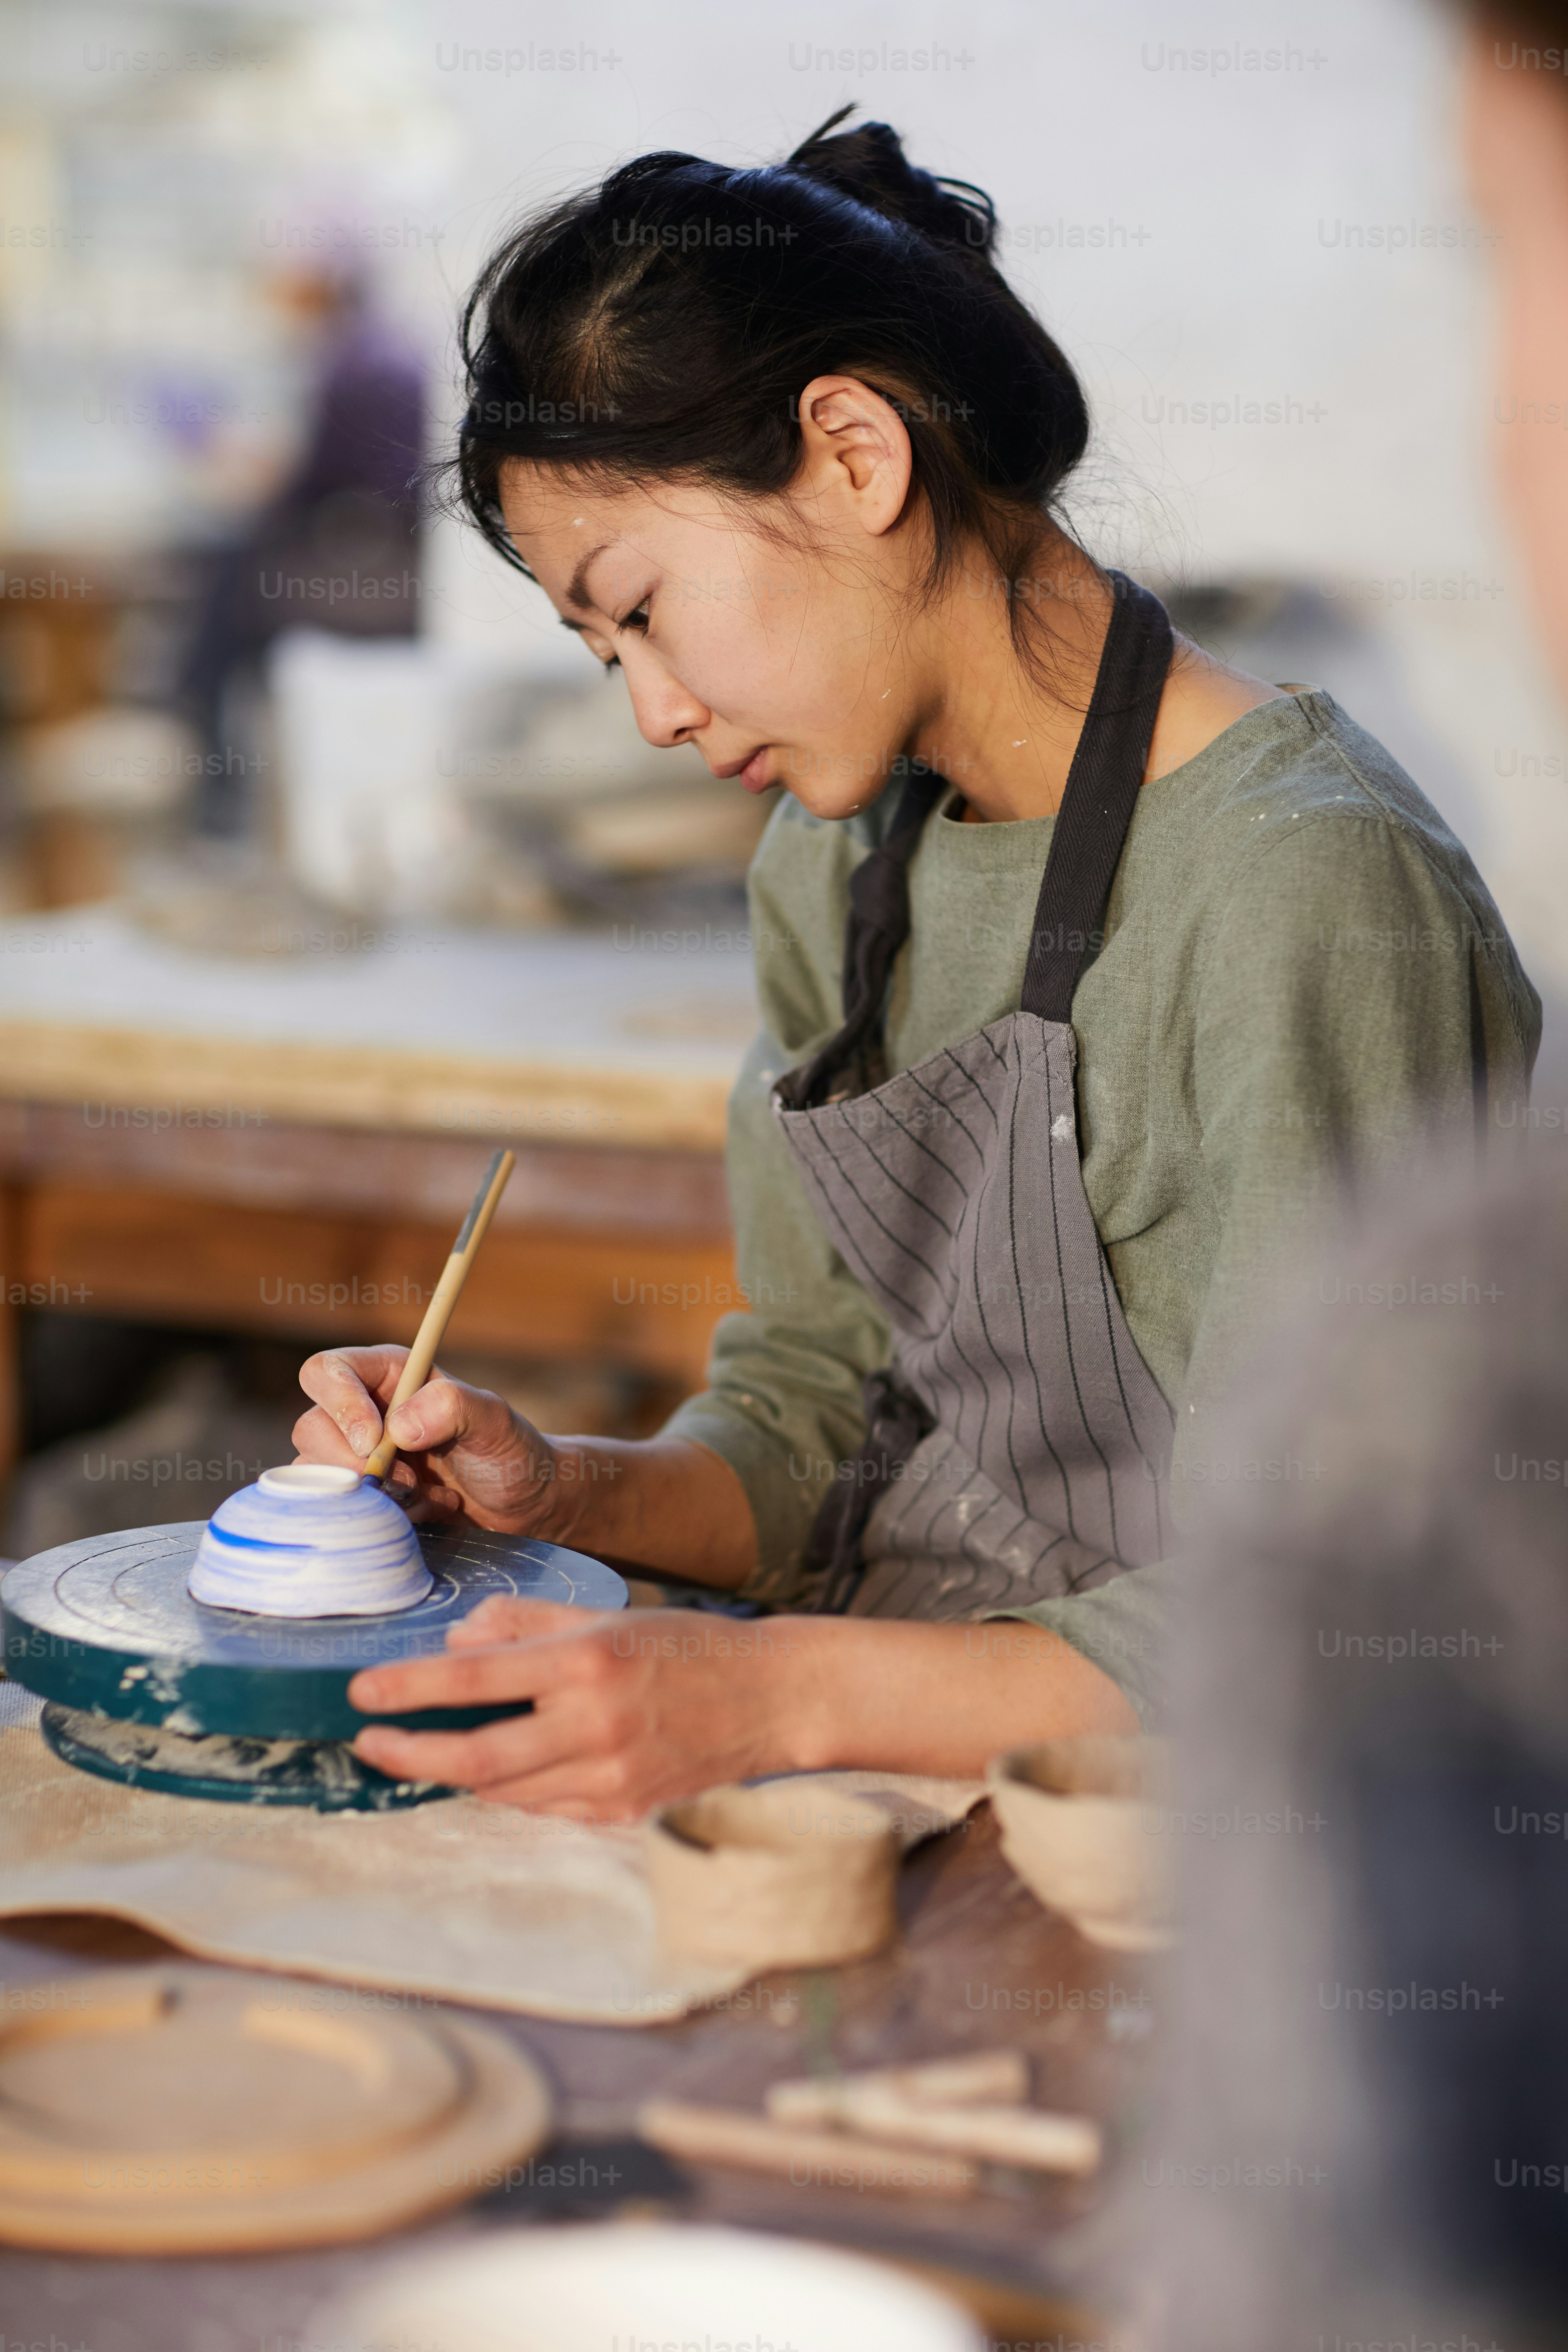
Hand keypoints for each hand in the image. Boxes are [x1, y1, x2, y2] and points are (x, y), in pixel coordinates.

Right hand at [292, 1344, 555, 1533]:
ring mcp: (356, 1458)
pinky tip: (425, 1512)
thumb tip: (398, 1427)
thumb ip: (453, 1406)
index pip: (327, 1371)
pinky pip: (338, 1511)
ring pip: (317, 1475)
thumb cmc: (510, 1452)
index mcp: (388, 1375)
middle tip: (411, 1480)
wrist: (522, 1507)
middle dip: (356, 1462)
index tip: (374, 1441)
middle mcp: (363, 1412)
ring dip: (373, 1494)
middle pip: (311, 1428)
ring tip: (428, 1495)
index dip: (340, 1403)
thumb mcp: (494, 1420)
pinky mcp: (361, 1498)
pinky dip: (381, 1517)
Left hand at [347, 1594, 814, 1817]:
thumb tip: (457, 1642)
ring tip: (419, 1752)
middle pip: (474, 1753)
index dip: (409, 1688)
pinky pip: (544, 1808)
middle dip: (409, 1751)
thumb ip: (527, 1624)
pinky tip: (494, 1769)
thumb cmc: (686, 1647)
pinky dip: (509, 1790)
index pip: (474, 1677)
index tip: (361, 1693)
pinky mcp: (623, 1812)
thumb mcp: (606, 1614)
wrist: (770, 1699)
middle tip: (368, 1743)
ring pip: (503, 1788)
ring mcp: (610, 1778)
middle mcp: (594, 1725)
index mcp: (587, 1662)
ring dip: (453, 1771)